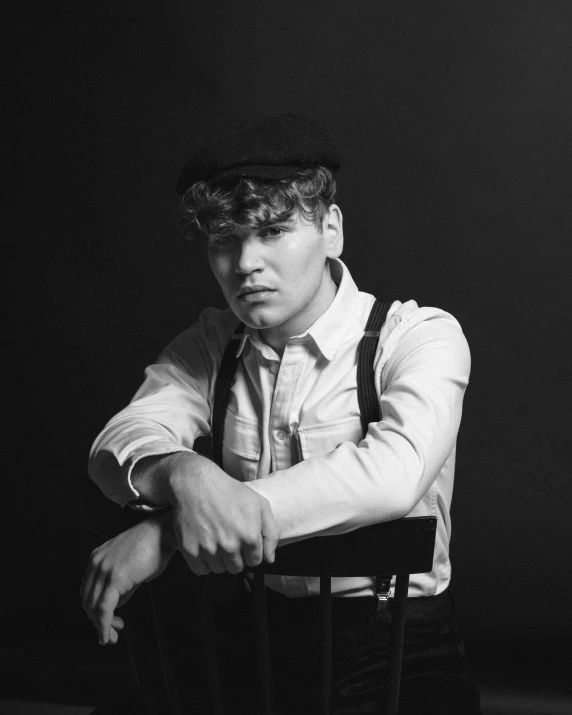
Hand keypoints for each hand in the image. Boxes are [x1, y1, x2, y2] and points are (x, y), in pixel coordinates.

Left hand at [80, 514, 174, 644]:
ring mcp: (104, 569)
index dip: (94, 611)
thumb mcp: (131, 567)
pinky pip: (104, 608)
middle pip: (87, 600)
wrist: (164, 533)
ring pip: (93, 607)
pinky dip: (104, 625)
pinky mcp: (115, 578)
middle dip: (96, 621)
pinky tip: (108, 635)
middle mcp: (96, 563)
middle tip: (110, 634)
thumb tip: (116, 606)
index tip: (107, 623)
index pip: (87, 591)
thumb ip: (121, 586)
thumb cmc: (154, 547)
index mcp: (97, 558)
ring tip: (112, 636)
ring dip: (101, 626)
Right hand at [167, 453, 279, 575]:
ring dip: (219, 560)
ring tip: (215, 539)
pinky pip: (201, 570)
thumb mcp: (259, 504)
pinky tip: (204, 545)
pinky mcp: (190, 551)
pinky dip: (203, 562)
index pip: (255, 561)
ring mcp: (209, 550)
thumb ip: (271, 532)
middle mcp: (230, 546)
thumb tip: (270, 558)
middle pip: (237, 568)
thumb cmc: (230, 492)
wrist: (197, 483)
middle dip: (235, 556)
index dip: (250, 551)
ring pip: (219, 570)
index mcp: (249, 536)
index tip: (243, 540)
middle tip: (228, 538)